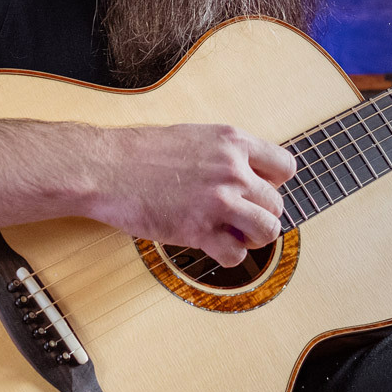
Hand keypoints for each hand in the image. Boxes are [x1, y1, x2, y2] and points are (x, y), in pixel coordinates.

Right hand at [88, 124, 295, 268]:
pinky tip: (212, 245)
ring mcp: (218, 201)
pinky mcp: (199, 230)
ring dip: (252, 237)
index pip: (285, 167)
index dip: (274, 183)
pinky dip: (228, 255)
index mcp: (233, 141)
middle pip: (277, 204)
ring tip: (232, 233)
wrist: (106, 167)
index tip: (257, 190)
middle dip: (260, 214)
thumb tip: (250, 174)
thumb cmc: (142, 152)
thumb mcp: (196, 136)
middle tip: (238, 217)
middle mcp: (233, 170)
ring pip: (268, 230)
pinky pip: (237, 254)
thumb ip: (226, 154)